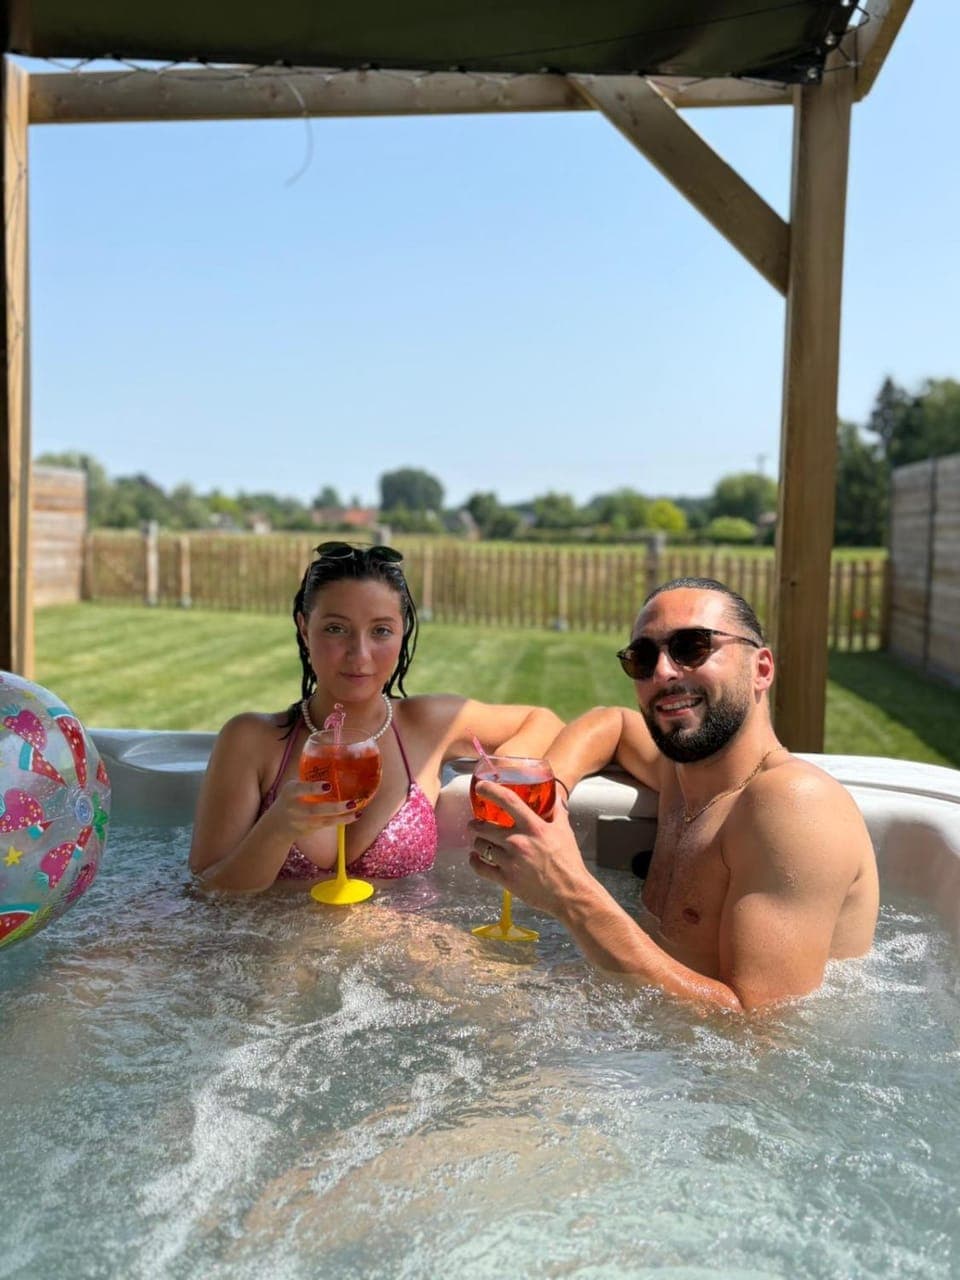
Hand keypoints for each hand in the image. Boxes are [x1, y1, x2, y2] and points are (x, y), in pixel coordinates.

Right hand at [269, 779, 361, 835]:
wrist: (278, 824)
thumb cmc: (291, 798)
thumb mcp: (293, 787)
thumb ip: (308, 779)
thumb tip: (334, 760)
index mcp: (290, 792)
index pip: (300, 789)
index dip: (313, 788)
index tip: (328, 786)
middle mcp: (295, 808)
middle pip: (316, 810)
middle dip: (334, 807)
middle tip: (351, 802)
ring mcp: (303, 821)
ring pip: (325, 820)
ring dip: (343, 815)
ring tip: (357, 808)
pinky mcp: (311, 829)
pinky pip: (328, 825)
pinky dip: (343, 820)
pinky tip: (356, 815)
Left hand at [468, 780, 593, 917]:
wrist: (570, 893)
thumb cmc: (569, 862)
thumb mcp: (565, 831)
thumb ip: (558, 812)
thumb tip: (556, 797)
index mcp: (533, 827)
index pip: (508, 801)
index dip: (491, 790)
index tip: (481, 787)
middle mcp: (518, 842)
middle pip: (484, 826)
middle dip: (476, 824)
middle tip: (475, 824)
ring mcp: (510, 861)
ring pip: (480, 846)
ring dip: (478, 843)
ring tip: (480, 842)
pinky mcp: (505, 879)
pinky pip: (480, 868)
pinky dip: (474, 861)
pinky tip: (475, 858)